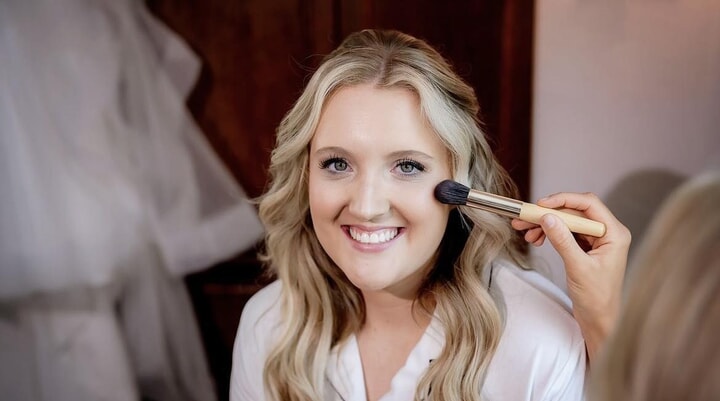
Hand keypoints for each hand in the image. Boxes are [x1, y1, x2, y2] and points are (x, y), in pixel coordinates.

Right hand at [511, 192, 630, 362]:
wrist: (599, 320)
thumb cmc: (597, 299)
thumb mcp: (578, 267)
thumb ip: (563, 240)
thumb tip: (548, 218)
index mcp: (614, 234)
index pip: (588, 204)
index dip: (563, 200)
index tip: (542, 205)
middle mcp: (607, 233)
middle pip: (574, 212)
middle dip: (548, 214)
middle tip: (525, 218)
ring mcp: (596, 240)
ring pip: (566, 221)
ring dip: (546, 224)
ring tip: (527, 232)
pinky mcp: (585, 247)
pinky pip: (565, 232)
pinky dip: (549, 233)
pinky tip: (536, 239)